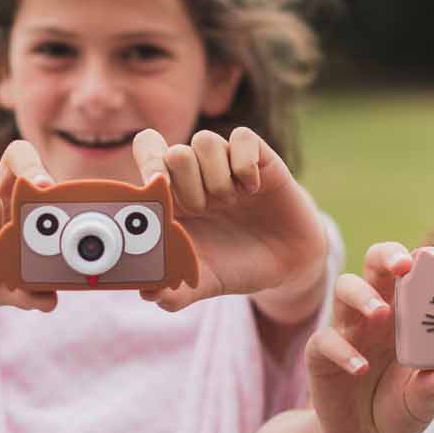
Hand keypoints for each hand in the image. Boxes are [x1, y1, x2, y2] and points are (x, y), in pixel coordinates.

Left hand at [131, 127, 329, 317]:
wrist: (286, 266)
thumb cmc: (235, 266)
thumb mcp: (203, 283)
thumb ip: (175, 291)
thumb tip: (148, 295)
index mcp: (174, 197)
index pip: (148, 152)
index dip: (148, 164)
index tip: (161, 193)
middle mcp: (197, 175)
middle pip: (174, 151)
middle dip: (186, 185)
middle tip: (204, 210)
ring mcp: (227, 165)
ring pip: (205, 141)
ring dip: (215, 177)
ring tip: (229, 203)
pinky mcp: (259, 158)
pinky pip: (243, 137)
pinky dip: (244, 164)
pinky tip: (253, 189)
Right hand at [306, 243, 433, 432]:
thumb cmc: (398, 408)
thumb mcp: (421, 405)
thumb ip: (430, 391)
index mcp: (406, 317)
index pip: (411, 276)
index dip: (421, 261)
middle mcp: (375, 316)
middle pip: (374, 266)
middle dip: (387, 256)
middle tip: (404, 266)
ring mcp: (347, 332)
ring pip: (345, 290)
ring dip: (362, 295)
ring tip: (381, 312)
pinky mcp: (321, 356)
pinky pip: (324, 341)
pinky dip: (342, 351)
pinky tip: (360, 367)